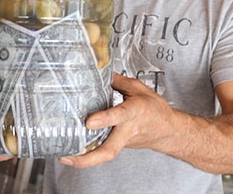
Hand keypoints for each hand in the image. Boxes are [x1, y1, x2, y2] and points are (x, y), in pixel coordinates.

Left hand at [58, 73, 175, 167]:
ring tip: (64, 157)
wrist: (168, 131)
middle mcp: (128, 130)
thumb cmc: (155, 110)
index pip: (119, 115)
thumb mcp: (138, 88)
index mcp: (135, 111)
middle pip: (109, 150)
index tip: (90, 121)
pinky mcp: (119, 147)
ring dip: (84, 160)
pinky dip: (87, 155)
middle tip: (68, 156)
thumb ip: (117, 81)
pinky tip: (72, 154)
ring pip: (105, 156)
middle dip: (88, 157)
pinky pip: (103, 152)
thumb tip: (98, 72)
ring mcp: (123, 142)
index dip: (105, 119)